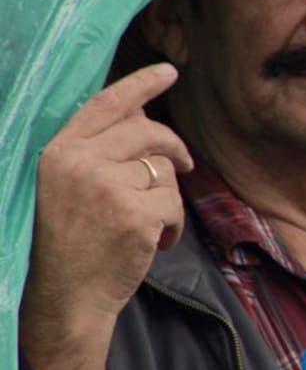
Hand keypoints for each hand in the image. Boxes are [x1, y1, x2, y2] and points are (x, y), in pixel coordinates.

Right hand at [26, 62, 193, 321]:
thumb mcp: (68, 186)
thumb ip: (98, 149)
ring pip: (164, 171)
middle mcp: (81, 163)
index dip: (140, 84)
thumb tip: (141, 112)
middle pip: (148, 132)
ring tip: (147, 223)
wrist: (66, 298)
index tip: (168, 71)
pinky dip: (172, 225)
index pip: (106, 104)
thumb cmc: (70, 242)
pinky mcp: (135, 214)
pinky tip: (153, 243)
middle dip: (172, 147)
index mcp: (60, 151)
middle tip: (181, 165)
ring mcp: (108, 187)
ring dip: (166, 198)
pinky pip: (173, 202)